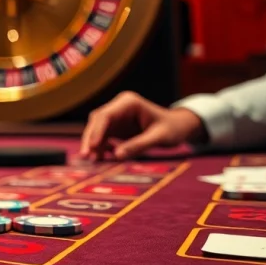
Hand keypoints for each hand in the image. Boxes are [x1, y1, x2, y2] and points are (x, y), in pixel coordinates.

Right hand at [80, 91, 207, 160]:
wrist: (179, 127)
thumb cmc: (172, 129)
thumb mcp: (159, 137)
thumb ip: (139, 145)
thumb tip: (116, 156)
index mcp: (128, 103)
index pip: (105, 115)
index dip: (96, 131)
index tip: (91, 147)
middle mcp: (119, 106)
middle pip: (97, 121)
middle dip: (90, 139)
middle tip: (86, 157)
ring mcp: (117, 116)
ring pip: (97, 129)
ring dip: (93, 145)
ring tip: (93, 161)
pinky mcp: (116, 126)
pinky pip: (103, 136)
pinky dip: (101, 147)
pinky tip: (104, 158)